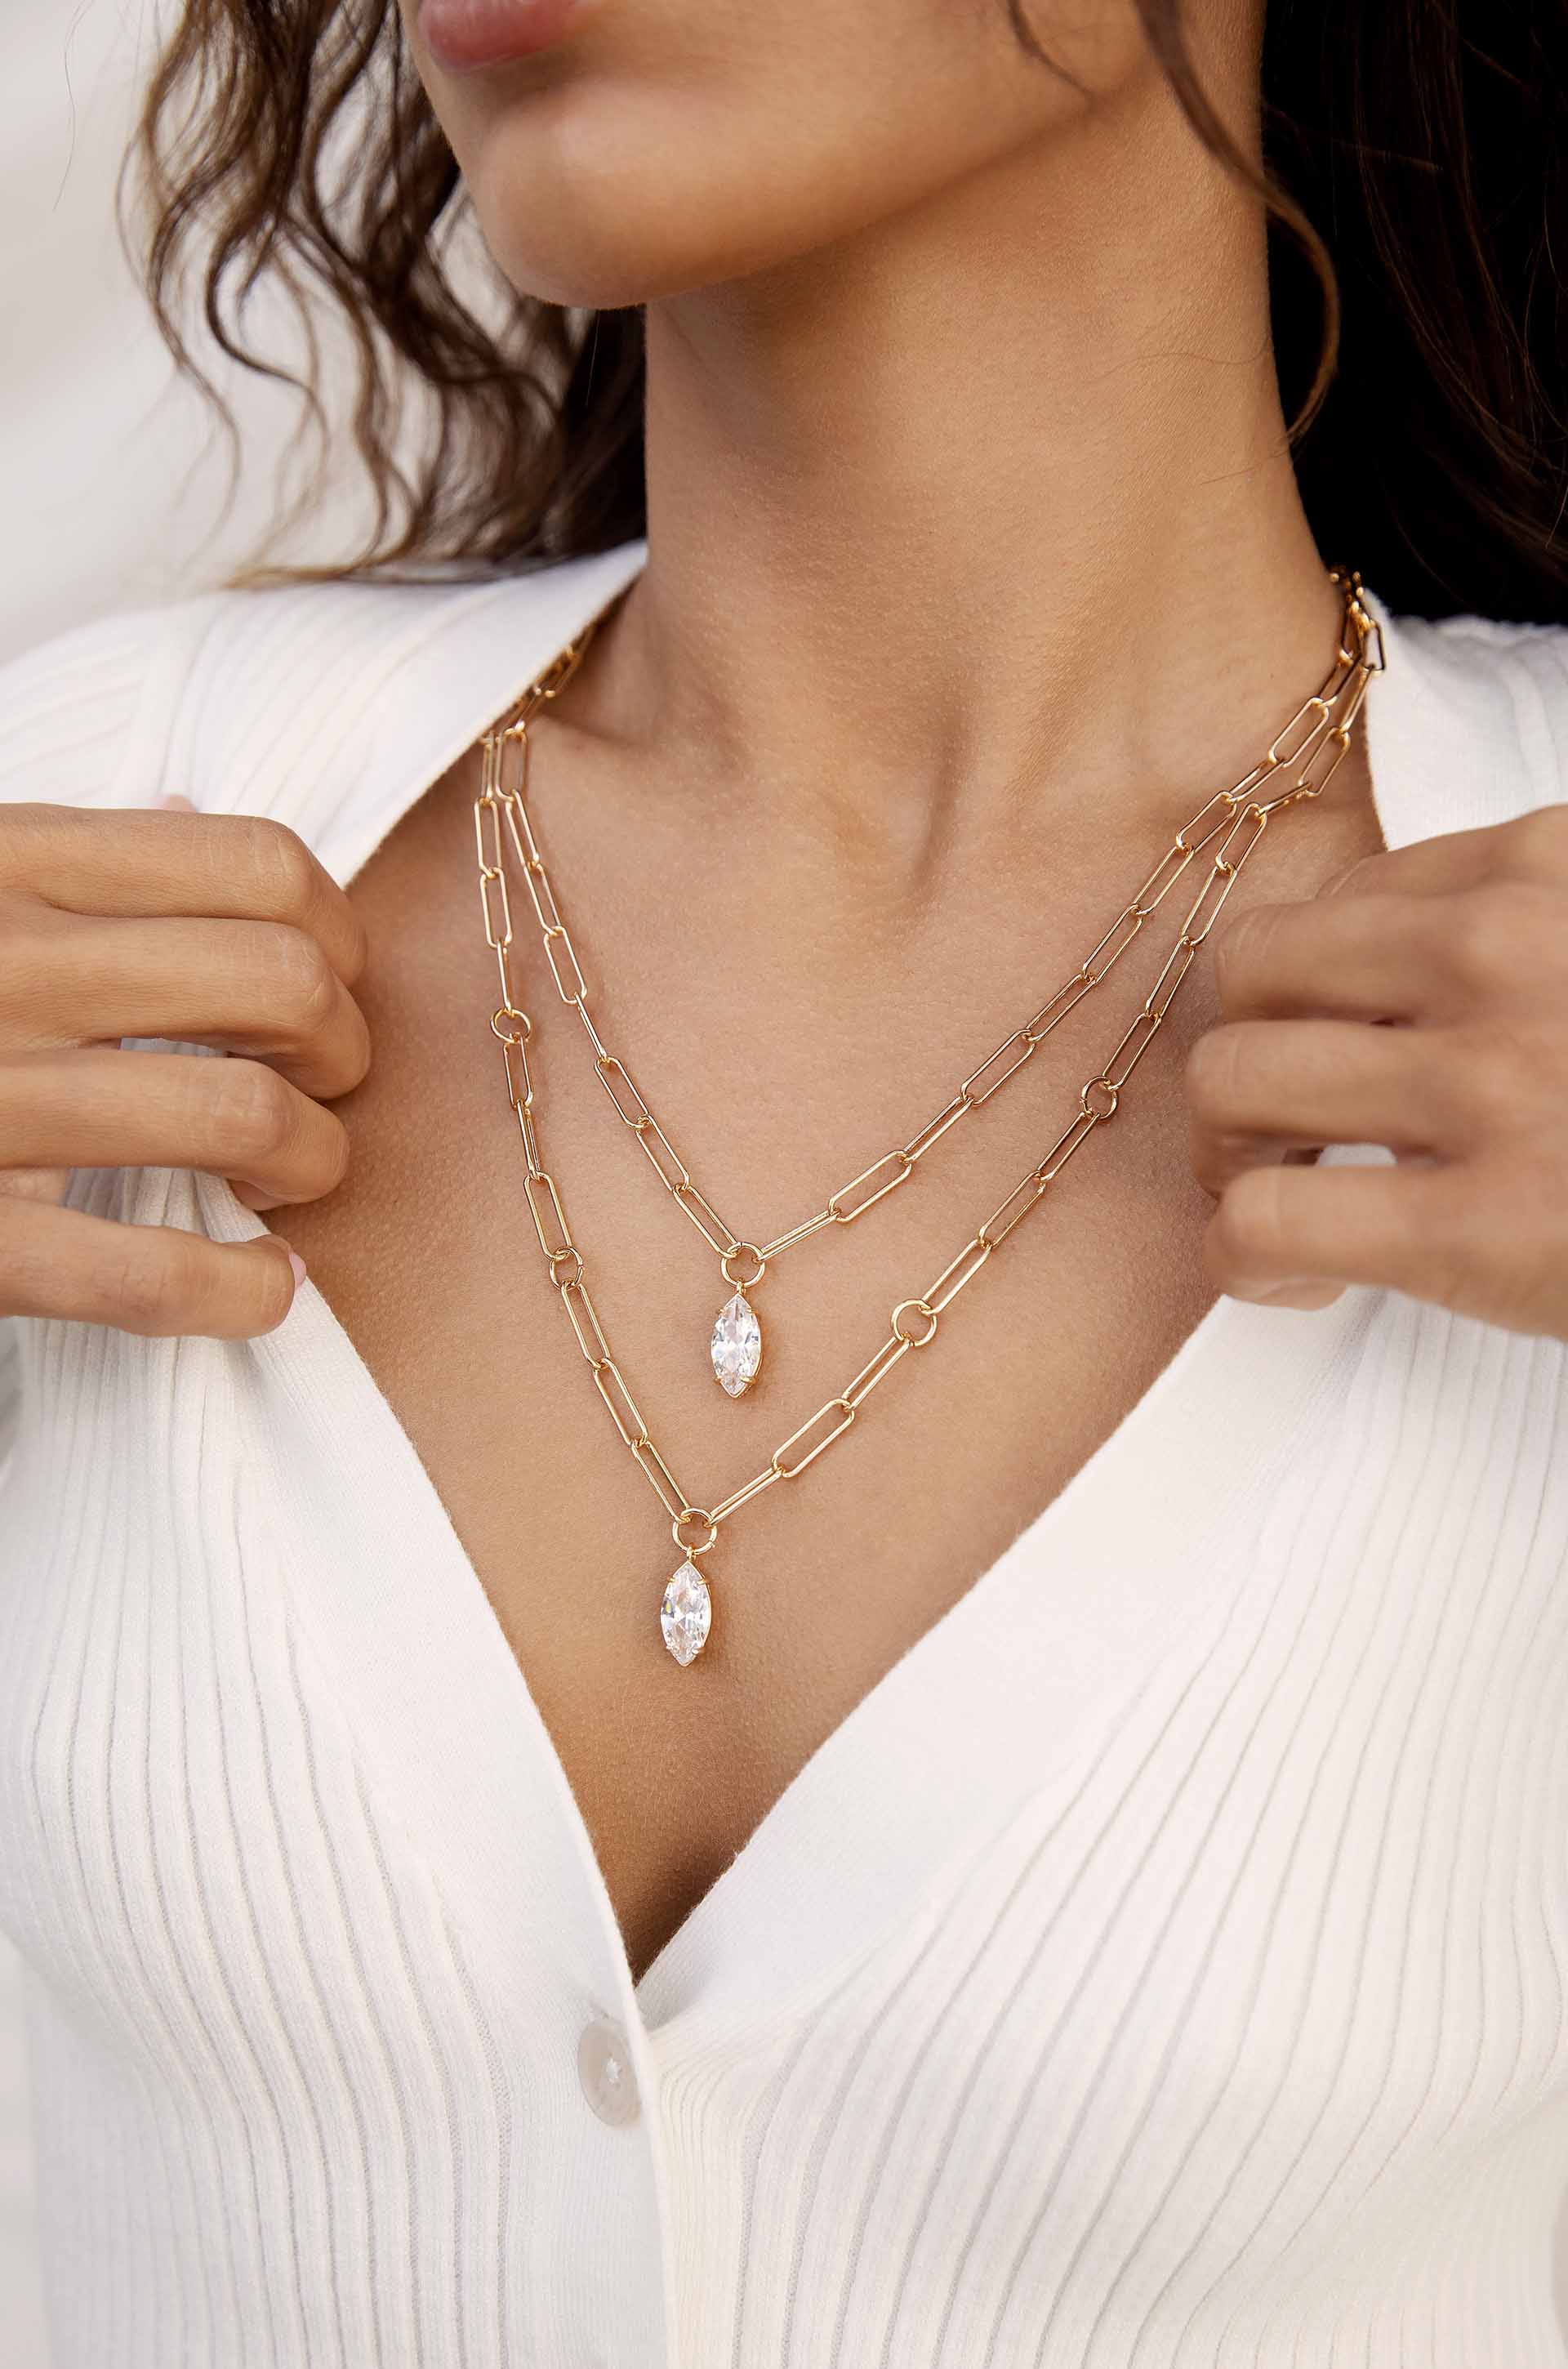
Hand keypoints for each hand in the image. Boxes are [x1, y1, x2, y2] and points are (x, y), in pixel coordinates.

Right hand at [0, 796, 368, 1338]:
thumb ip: (54, 857)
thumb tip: (183, 814)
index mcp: (5, 860)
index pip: (260, 864)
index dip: (339, 934)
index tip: (329, 984)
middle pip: (283, 983)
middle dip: (344, 1048)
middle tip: (319, 1089)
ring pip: (245, 1115)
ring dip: (313, 1159)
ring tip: (287, 1179)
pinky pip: (151, 1276)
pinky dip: (244, 1291)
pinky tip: (260, 1286)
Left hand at [1187, 804, 1567, 1342]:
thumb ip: (1528, 930)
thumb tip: (1386, 970)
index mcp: (1551, 870)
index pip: (1344, 897)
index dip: (1312, 983)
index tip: (1340, 1046)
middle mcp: (1505, 951)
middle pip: (1252, 968)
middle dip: (1244, 1048)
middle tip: (1278, 1126)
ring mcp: (1489, 1085)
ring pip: (1229, 1082)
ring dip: (1227, 1151)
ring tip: (1280, 1197)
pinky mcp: (1478, 1228)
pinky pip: (1263, 1220)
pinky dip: (1246, 1259)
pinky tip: (1300, 1279)